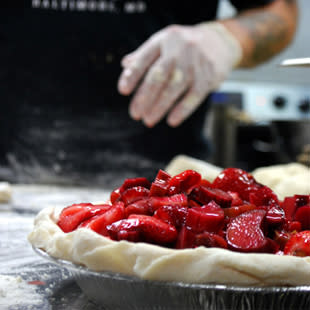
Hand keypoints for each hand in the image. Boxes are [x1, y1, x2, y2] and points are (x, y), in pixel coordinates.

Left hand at [118, 22, 241, 127]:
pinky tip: (171, 121)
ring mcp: (195, 63)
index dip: (132, 76)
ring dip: (159, 106)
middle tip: (135, 114)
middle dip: (144, 96)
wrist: (221, 41)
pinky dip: (182, 110)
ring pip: (174, 87)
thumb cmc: (185, 47)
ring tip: (148, 120)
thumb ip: (145, 54)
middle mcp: (179, 49)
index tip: (123, 91)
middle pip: (158, 75)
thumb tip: (124, 66)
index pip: (144, 59)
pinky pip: (194, 96)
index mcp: (164, 40)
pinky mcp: (209, 76)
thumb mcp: (165, 43)